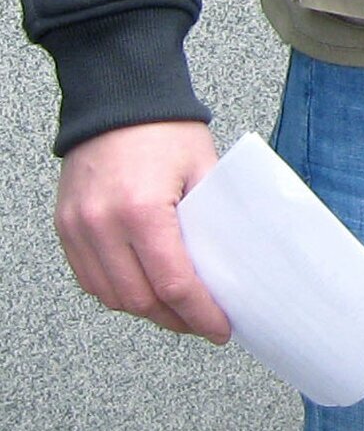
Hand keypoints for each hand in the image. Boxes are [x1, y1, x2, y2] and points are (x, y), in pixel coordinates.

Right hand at [56, 120, 230, 342]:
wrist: (118, 101)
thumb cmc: (165, 131)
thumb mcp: (205, 174)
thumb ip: (212, 224)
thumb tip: (231, 271)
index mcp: (141, 210)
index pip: (173, 284)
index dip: (200, 315)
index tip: (219, 330)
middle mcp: (101, 223)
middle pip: (139, 299)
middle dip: (175, 320)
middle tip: (203, 323)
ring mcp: (77, 227)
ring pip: (110, 296)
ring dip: (145, 310)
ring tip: (177, 311)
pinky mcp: (65, 226)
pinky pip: (88, 277)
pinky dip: (117, 291)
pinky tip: (144, 289)